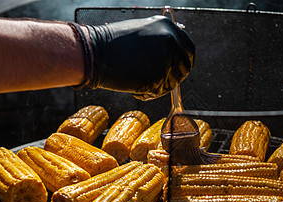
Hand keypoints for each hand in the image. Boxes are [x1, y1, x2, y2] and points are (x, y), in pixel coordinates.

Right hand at [78, 15, 194, 99]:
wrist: (94, 53)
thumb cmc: (111, 44)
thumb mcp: (141, 32)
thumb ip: (160, 39)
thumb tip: (173, 50)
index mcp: (168, 27)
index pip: (188, 49)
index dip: (184, 62)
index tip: (178, 70)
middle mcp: (171, 41)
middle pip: (184, 68)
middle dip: (173, 78)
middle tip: (157, 82)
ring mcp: (165, 59)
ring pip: (171, 83)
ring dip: (157, 87)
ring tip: (137, 80)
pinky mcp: (157, 77)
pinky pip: (158, 92)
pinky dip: (146, 93)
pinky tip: (133, 86)